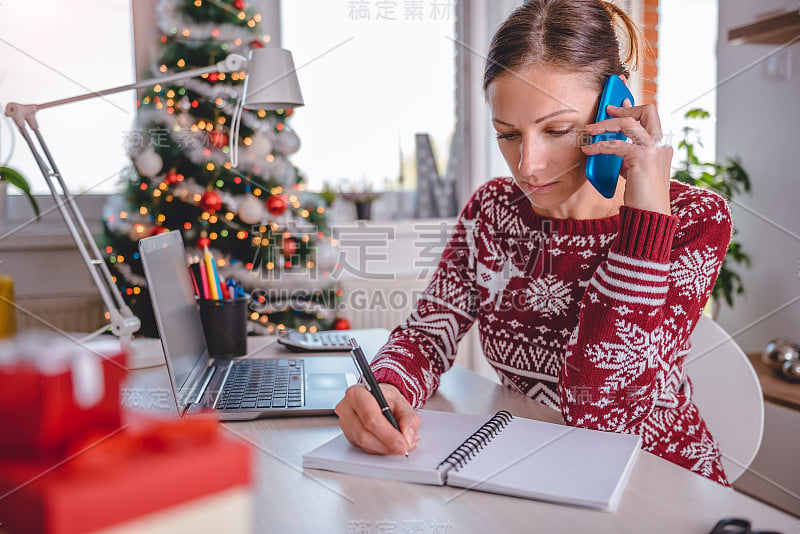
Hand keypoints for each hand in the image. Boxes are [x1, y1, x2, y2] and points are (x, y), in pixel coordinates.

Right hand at [335, 383, 420, 454]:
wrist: (378, 399)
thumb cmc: (387, 399)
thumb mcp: (402, 402)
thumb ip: (409, 418)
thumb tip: (407, 436)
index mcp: (357, 394)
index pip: (370, 418)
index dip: (387, 434)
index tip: (402, 444)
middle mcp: (346, 408)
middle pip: (365, 434)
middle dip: (388, 445)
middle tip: (405, 447)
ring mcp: (345, 424)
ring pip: (364, 444)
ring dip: (386, 449)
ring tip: (402, 444)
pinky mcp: (349, 436)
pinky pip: (364, 448)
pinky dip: (381, 450)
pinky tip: (392, 445)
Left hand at [581, 100, 672, 214]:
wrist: (651, 216)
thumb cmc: (641, 196)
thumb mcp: (634, 170)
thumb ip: (628, 155)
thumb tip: (612, 142)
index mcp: (661, 146)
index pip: (651, 118)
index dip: (633, 109)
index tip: (617, 106)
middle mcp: (661, 145)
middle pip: (648, 111)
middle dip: (625, 109)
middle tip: (606, 111)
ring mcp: (654, 151)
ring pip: (630, 123)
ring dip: (606, 124)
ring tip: (590, 130)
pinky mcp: (643, 160)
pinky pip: (617, 145)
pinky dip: (600, 145)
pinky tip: (589, 150)